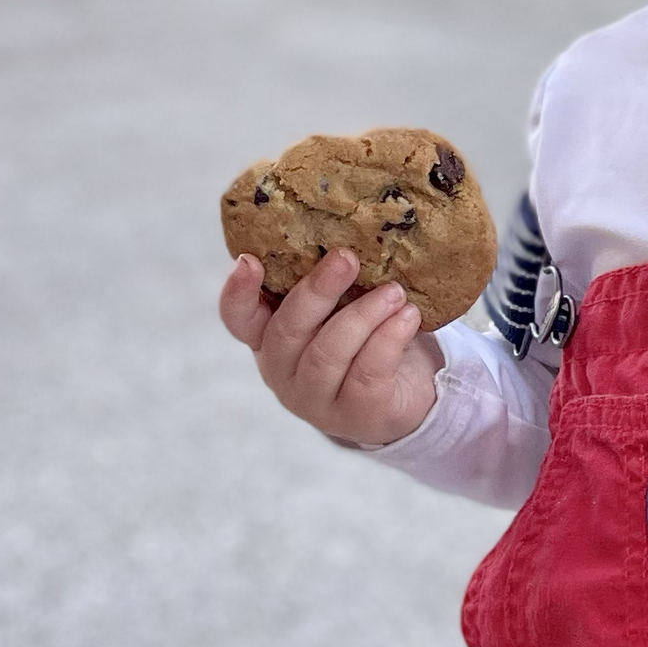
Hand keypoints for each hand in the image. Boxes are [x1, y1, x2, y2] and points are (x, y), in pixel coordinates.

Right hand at [218, 246, 444, 448]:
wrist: (410, 395)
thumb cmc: (366, 340)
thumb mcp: (342, 308)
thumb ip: (333, 282)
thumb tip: (349, 231)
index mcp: (270, 339)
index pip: (238, 319)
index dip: (238, 292)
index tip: (249, 260)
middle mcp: (283, 372)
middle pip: (287, 330)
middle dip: (317, 291)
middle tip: (347, 258)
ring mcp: (316, 400)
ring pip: (327, 354)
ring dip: (363, 315)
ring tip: (394, 291)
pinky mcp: (356, 415)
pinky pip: (368, 373)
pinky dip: (389, 339)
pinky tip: (408, 316)